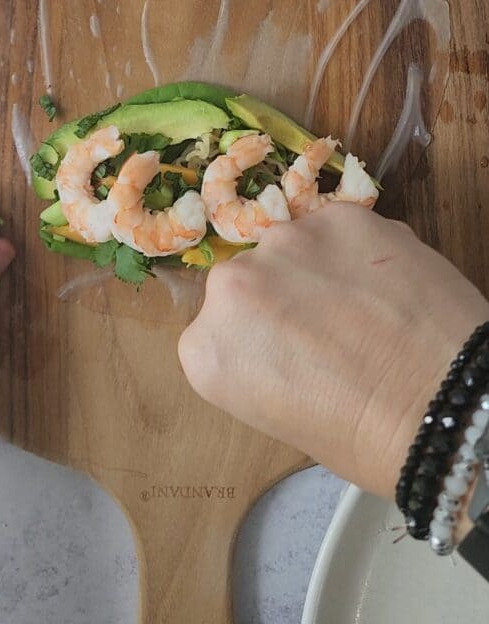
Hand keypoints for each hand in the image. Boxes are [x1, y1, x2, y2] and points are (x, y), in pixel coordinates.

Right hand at [179, 205, 488, 499]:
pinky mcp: (339, 215)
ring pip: (292, 248)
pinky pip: (338, 230)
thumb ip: (261, 358)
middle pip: (247, 282)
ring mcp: (286, 243)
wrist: (445, 407)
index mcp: (206, 350)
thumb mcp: (284, 415)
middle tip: (326, 331)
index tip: (288, 359)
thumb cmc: (366, 436)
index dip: (258, 343)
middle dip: (279, 300)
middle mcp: (231, 287)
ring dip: (315, 268)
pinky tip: (386, 285)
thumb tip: (285, 325)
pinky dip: (357, 250)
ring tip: (363, 305)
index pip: (217, 331)